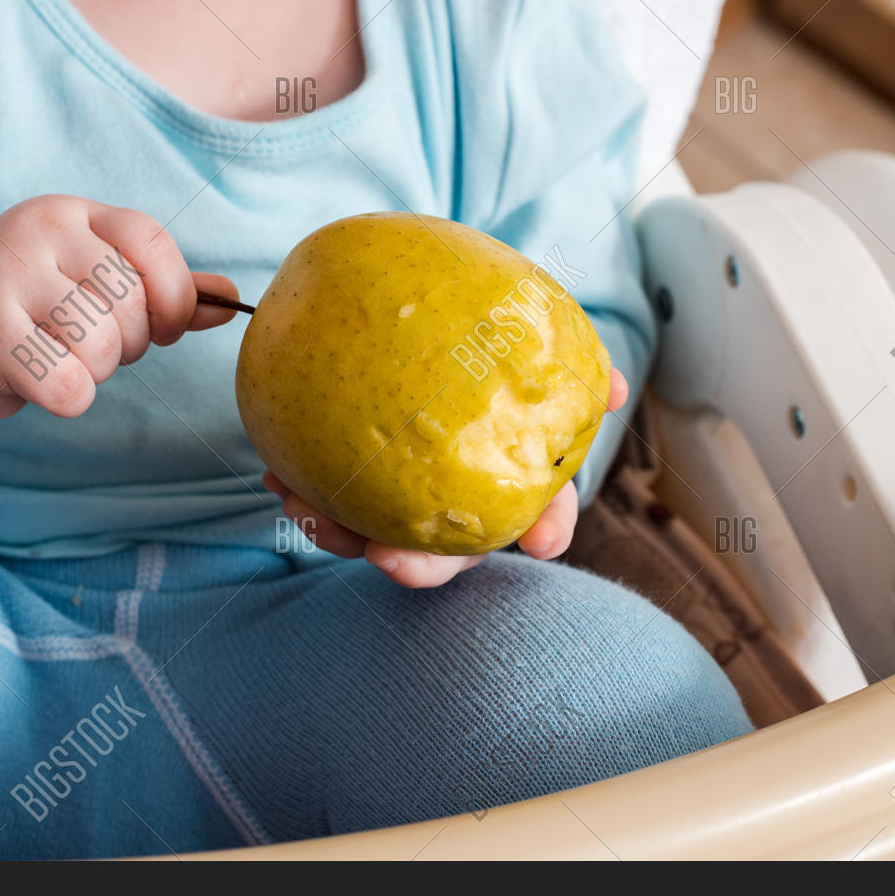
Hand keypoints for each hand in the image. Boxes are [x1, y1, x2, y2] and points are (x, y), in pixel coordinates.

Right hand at [0, 195, 237, 419]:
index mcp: (73, 213)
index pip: (151, 242)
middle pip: (131, 301)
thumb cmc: (33, 307)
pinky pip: (67, 384)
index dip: (175, 295)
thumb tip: (230, 300)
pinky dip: (71, 398)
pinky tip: (46, 385)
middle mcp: (38, 233)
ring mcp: (7, 279)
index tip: (167, 327)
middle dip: (132, 343)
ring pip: (102, 344)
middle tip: (98, 348)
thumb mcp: (93, 280)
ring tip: (66, 359)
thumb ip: (161, 289)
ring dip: (99, 371)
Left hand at [269, 367, 627, 588]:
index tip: (543, 543)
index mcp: (509, 481)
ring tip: (305, 509)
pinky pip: (328, 504)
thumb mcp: (522, 344)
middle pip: (450, 554)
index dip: (547, 531)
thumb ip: (567, 362)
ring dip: (340, 536)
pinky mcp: (353, 491)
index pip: (542, 515)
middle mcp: (458, 506)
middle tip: (387, 561)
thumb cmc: (481, 350)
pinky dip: (303, 494)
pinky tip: (278, 473)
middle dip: (419, 568)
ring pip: (377, 540)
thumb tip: (616, 387)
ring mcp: (403, 504)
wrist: (411, 327)